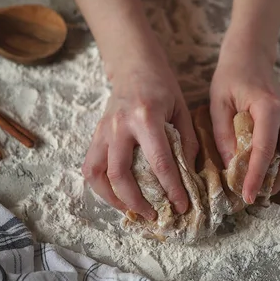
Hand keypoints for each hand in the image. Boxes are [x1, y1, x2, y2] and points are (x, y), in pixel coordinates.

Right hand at [82, 51, 197, 219]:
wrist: (134, 65)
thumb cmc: (162, 87)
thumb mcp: (181, 110)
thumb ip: (186, 143)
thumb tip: (189, 177)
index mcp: (146, 117)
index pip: (159, 163)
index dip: (171, 189)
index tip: (181, 206)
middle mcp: (119, 126)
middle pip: (121, 175)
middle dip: (137, 202)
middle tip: (154, 215)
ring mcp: (103, 130)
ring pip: (97, 174)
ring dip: (113, 198)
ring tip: (132, 210)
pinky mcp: (95, 134)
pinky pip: (90, 166)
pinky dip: (101, 186)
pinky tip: (116, 195)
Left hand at [210, 36, 279, 203]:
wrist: (251, 59)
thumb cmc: (231, 79)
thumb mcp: (218, 103)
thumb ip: (224, 135)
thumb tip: (232, 167)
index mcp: (269, 108)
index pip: (265, 150)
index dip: (257, 176)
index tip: (246, 196)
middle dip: (274, 183)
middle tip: (253, 195)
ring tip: (266, 187)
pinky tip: (278, 173)